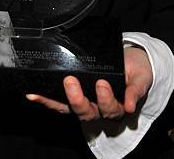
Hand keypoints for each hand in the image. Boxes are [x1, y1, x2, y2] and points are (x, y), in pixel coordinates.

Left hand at [26, 46, 152, 120]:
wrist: (133, 62)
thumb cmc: (137, 70)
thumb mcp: (141, 76)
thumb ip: (136, 89)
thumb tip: (131, 105)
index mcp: (118, 106)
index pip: (110, 109)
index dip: (105, 99)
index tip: (102, 84)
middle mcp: (100, 108)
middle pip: (87, 112)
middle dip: (77, 99)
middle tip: (71, 81)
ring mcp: (86, 102)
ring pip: (70, 109)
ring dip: (57, 101)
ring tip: (43, 92)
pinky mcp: (73, 96)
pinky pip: (58, 102)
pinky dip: (45, 99)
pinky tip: (33, 95)